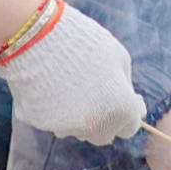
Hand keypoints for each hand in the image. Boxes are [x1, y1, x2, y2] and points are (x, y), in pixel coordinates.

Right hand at [0, 0, 145, 143]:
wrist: (37, 35)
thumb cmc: (84, 42)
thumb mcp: (118, 57)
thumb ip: (126, 86)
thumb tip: (133, 105)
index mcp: (120, 110)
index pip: (130, 127)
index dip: (128, 111)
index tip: (122, 95)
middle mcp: (94, 126)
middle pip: (104, 134)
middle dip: (104, 118)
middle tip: (96, 92)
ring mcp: (65, 127)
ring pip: (77, 130)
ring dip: (80, 116)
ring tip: (70, 84)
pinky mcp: (40, 123)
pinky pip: (53, 122)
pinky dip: (56, 110)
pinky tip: (51, 85)